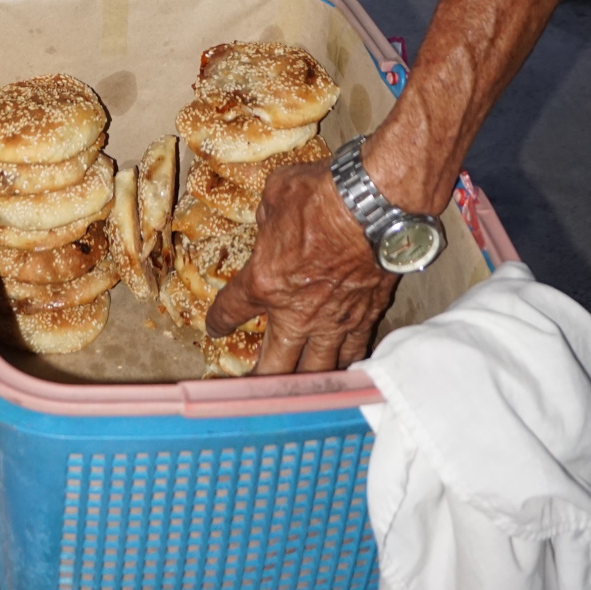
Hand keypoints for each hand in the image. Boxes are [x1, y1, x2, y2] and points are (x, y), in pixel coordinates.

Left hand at [205, 161, 397, 374]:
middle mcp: (296, 313)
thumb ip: (268, 219)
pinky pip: (353, 353)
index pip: (230, 310)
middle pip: (272, 363)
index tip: (215, 327)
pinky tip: (342, 373)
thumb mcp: (276, 195)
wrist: (375, 205)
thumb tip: (271, 223)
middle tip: (251, 390)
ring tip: (295, 395)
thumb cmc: (321, 195)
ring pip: (315, 370)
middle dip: (259, 379)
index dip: (218, 321)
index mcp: (263, 282)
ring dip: (303, 384)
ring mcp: (333, 321)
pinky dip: (345, 366)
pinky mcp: (366, 317)